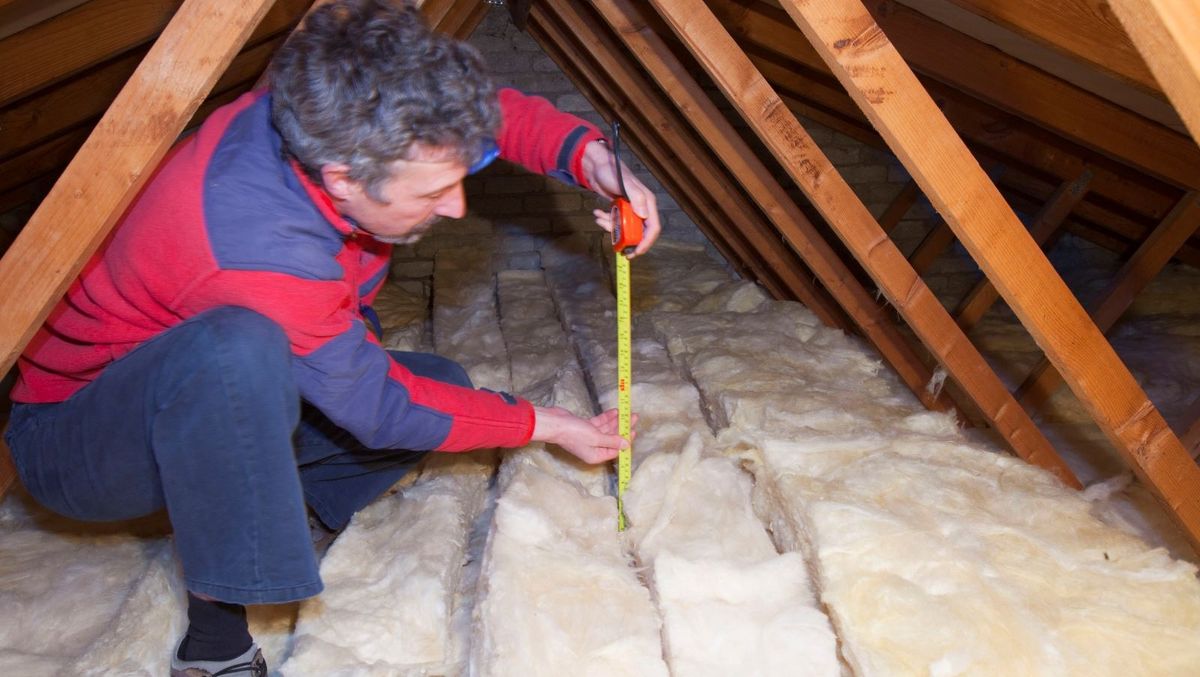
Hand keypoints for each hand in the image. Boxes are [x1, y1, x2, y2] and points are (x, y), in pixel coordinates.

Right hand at [531, 406, 637, 463]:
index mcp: (596, 456)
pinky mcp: (585, 428)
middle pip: (612, 438)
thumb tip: (626, 444)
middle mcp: (593, 448)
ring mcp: (589, 438)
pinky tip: (614, 412)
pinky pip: (599, 424)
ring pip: (607, 430)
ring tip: (627, 412)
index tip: (634, 430)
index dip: (625, 440)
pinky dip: (606, 418)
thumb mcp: (596, 438)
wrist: (555, 423)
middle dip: (623, 428)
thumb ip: (612, 441)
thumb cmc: (574, 433)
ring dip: (616, 421)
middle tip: (633, 417)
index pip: (615, 450)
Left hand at [581, 139, 660, 256]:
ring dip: (611, 227)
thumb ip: (636, 197)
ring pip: (625, 228)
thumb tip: (644, 216)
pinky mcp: (620, 209)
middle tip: (617, 246)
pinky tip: (597, 213)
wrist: (597, 166)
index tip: (636, 252)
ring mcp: (630, 209)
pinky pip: (615, 221)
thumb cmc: (612, 172)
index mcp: (647, 202)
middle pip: (639, 232)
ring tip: (600, 218)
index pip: (653, 227)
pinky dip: (605, 220)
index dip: (647, 242)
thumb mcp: (624, 184)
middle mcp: (641, 207)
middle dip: (627, 239)